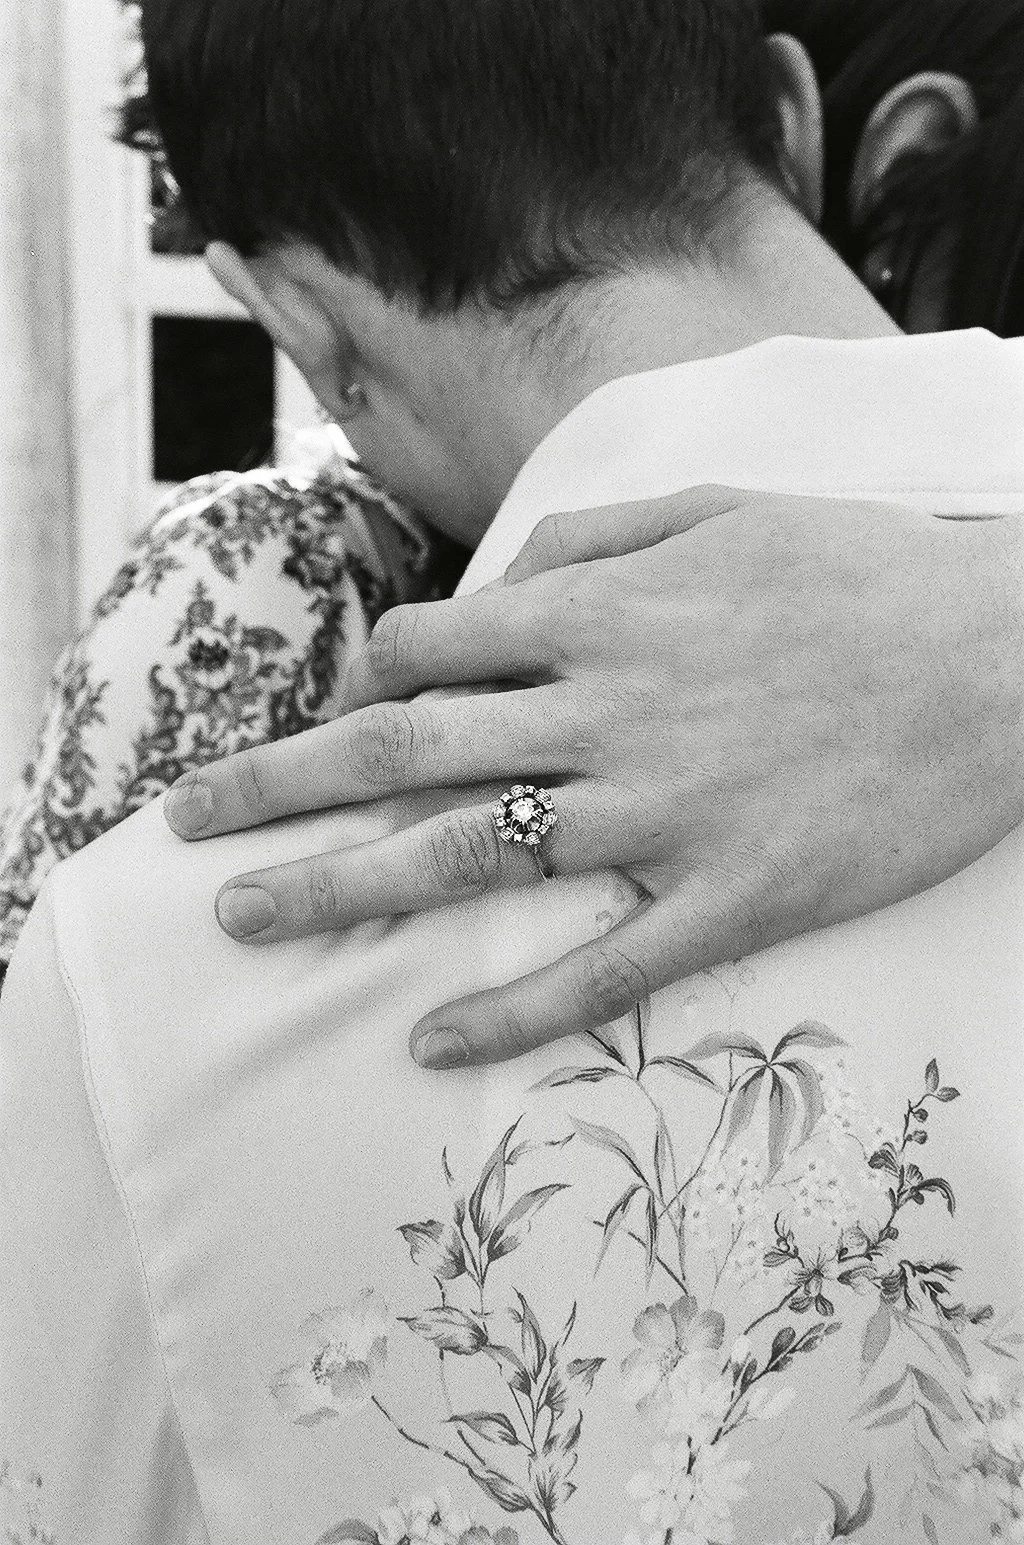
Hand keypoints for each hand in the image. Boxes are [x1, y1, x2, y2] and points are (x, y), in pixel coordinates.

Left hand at [164, 486, 1023, 1066]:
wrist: (1006, 655)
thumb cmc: (861, 574)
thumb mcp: (722, 511)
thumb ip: (593, 534)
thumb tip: (495, 575)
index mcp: (602, 615)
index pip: (428, 650)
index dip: (365, 685)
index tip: (344, 720)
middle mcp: (608, 711)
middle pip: (404, 752)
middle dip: (279, 786)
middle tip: (186, 827)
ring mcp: (666, 812)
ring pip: (474, 855)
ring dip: (347, 889)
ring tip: (248, 920)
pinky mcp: (735, 896)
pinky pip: (603, 967)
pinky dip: (513, 1011)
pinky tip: (433, 1046)